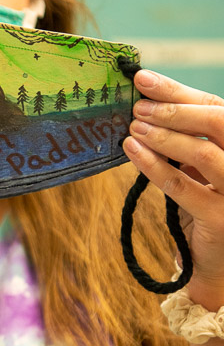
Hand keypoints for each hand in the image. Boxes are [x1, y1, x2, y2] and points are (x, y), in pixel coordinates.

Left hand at [122, 70, 223, 304]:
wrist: (217, 267)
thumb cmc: (204, 208)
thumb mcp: (198, 169)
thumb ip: (182, 140)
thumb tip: (143, 104)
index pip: (215, 107)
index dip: (178, 90)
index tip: (142, 78)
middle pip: (217, 122)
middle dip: (173, 109)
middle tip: (137, 106)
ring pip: (201, 154)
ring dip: (162, 136)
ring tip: (132, 126)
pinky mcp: (221, 219)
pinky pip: (181, 187)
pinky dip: (153, 165)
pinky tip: (131, 150)